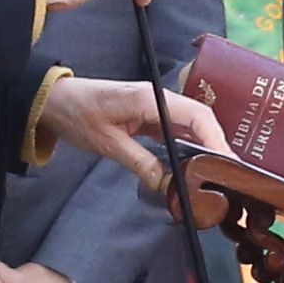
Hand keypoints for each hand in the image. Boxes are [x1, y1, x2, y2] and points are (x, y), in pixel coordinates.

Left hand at [35, 72, 225, 191]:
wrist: (54, 100)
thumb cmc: (77, 114)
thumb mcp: (107, 143)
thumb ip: (138, 162)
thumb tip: (165, 183)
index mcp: (150, 98)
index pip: (196, 115)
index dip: (216, 138)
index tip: (228, 162)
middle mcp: (158, 99)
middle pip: (200, 119)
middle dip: (216, 144)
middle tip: (229, 174)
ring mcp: (154, 106)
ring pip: (190, 124)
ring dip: (204, 145)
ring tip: (216, 172)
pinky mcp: (147, 115)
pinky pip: (175, 129)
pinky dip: (187, 145)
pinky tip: (193, 164)